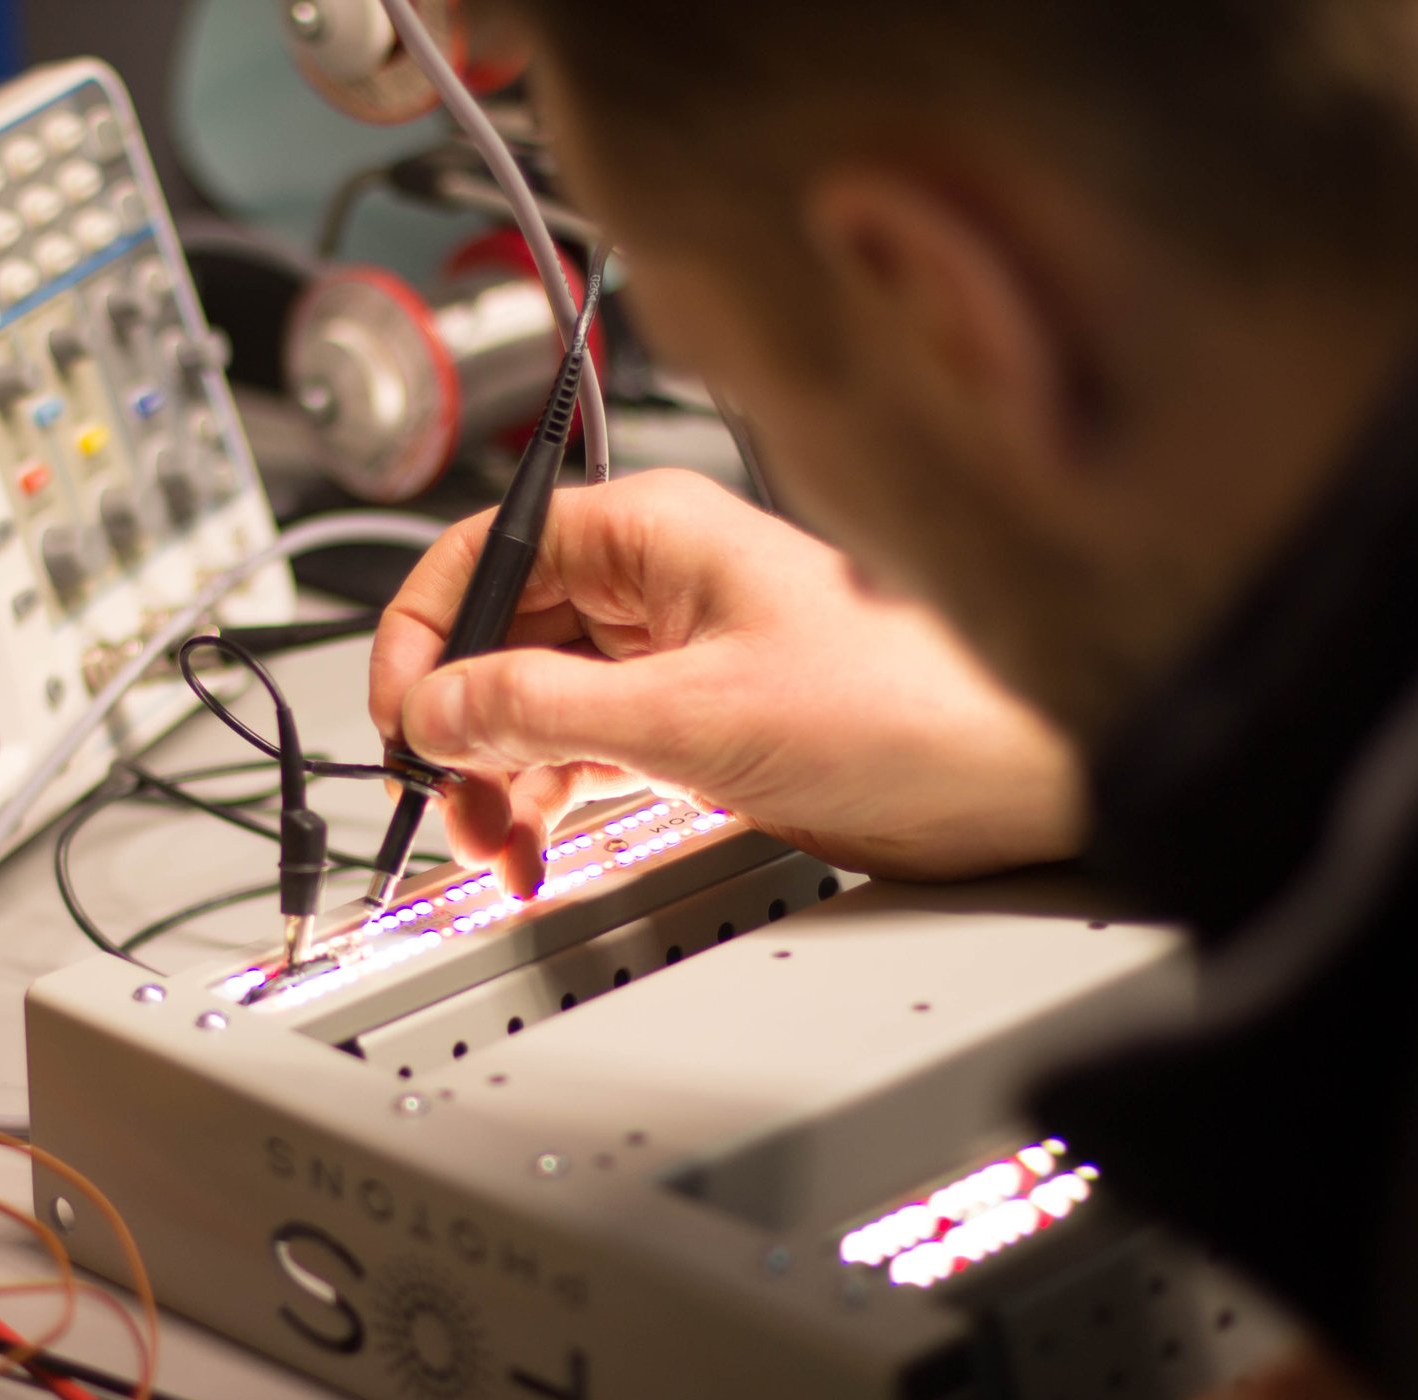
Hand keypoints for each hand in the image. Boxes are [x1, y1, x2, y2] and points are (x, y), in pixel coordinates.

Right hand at [368, 470, 1085, 896]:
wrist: (1013, 773)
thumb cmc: (905, 702)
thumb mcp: (691, 716)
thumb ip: (543, 711)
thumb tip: (438, 708)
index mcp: (651, 534)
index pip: (485, 555)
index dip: (425, 636)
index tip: (404, 719)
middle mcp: (652, 583)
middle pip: (499, 636)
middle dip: (460, 724)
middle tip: (450, 802)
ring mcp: (669, 656)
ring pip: (533, 702)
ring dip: (500, 776)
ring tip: (498, 845)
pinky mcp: (692, 723)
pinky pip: (583, 750)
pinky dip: (550, 800)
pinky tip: (540, 848)